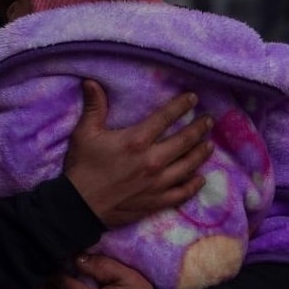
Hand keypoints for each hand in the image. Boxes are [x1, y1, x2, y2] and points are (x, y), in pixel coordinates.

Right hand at [64, 80, 212, 226]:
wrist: (79, 206)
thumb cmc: (81, 167)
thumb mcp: (84, 133)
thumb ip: (94, 107)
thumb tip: (91, 82)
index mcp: (136, 140)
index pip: (166, 117)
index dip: (182, 105)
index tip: (193, 98)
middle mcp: (152, 160)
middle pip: (185, 141)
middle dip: (199, 128)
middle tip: (209, 121)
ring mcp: (157, 183)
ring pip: (189, 165)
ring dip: (201, 153)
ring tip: (209, 145)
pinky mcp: (156, 201)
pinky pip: (182, 193)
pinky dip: (194, 185)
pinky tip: (200, 178)